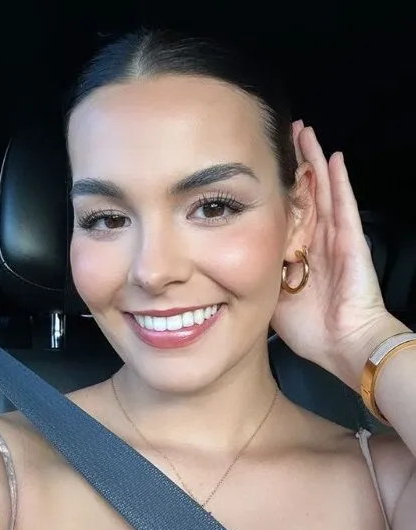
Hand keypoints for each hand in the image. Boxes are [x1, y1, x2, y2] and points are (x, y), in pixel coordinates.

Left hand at [271, 121, 404, 389]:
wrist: (343, 345)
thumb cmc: (310, 329)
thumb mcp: (272, 299)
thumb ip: (257, 278)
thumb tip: (227, 269)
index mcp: (300, 254)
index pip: (287, 212)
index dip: (276, 189)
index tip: (261, 166)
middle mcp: (318, 240)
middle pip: (306, 193)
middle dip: (295, 164)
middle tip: (283, 135)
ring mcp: (336, 238)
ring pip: (323, 191)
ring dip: (313, 162)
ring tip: (304, 133)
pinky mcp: (351, 241)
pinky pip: (344, 205)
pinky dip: (338, 182)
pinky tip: (332, 157)